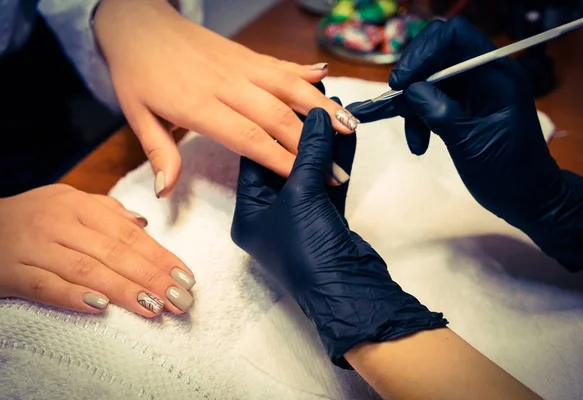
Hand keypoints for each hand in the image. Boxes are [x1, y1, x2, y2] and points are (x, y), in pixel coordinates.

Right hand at [0, 185, 194, 316]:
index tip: (186, 277)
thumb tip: (144, 224)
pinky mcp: (12, 273)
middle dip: (152, 277)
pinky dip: (73, 297)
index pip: (129, 234)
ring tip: (154, 307)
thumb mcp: (68, 201)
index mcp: (79, 206)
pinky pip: (46, 287)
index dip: (160, 256)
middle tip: (180, 299)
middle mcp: (59, 223)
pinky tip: (100, 309)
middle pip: (114, 253)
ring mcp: (35, 248)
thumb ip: (107, 212)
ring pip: (86, 270)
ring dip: (123, 290)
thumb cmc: (33, 215)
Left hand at [93, 0, 358, 196]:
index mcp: (197, 104)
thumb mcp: (136, 115)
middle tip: (337, 171)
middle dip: (311, 145)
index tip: (305, 180)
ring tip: (349, 127)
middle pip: (277, 116)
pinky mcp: (247, 54)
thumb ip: (159, 153)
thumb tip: (165, 192)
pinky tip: (326, 77)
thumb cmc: (136, 73)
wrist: (138, 22)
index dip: (280, 160)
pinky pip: (281, 64)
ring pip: (289, 87)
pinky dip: (305, 71)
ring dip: (322, 107)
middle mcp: (226, 84)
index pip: (248, 138)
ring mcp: (241, 65)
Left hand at [231, 107, 446, 366]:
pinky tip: (349, 137)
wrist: (349, 292)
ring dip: (324, 143)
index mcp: (249, 212)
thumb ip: (309, 153)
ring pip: (310, 171)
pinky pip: (329, 184)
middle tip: (315, 95)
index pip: (253, 157)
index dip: (269, 125)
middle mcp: (270, 214)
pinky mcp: (326, 221)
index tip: (283, 97)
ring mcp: (299, 218)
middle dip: (301, 130)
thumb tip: (318, 115)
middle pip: (283, 161)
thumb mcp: (302, 196)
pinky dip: (338, 162)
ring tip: (337, 109)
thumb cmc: (308, 250)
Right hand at [352, 17, 582, 269]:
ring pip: (429, 80)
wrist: (527, 198)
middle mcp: (483, 75)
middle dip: (412, 79)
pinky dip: (418, 120)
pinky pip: (431, 101)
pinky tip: (418, 145)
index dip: (422, 52)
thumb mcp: (470, 142)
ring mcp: (472, 91)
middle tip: (394, 103)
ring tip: (413, 139)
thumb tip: (409, 89)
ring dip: (412, 107)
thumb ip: (438, 111)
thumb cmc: (508, 172)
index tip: (400, 82)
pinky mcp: (462, 107)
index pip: (455, 37)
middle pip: (437, 54)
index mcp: (495, 74)